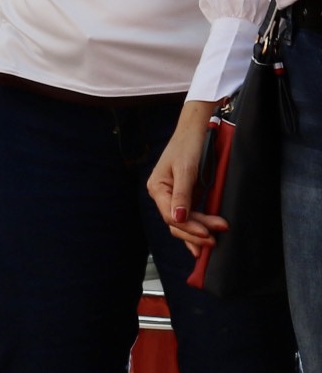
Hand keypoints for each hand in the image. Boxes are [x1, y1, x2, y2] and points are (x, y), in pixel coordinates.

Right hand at [147, 102, 226, 260]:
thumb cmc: (188, 146)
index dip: (189, 227)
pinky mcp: (186, 195)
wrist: (197, 130)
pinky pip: (190, 216)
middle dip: (195, 233)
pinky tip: (204, 238)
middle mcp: (163, 194)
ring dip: (198, 232)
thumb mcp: (185, 170)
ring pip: (183, 222)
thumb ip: (182, 195)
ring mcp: (174, 196)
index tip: (207, 233)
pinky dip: (197, 227)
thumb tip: (177, 218)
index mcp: (158, 188)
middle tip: (214, 241)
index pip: (171, 216)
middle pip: (176, 222)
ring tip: (214, 242)